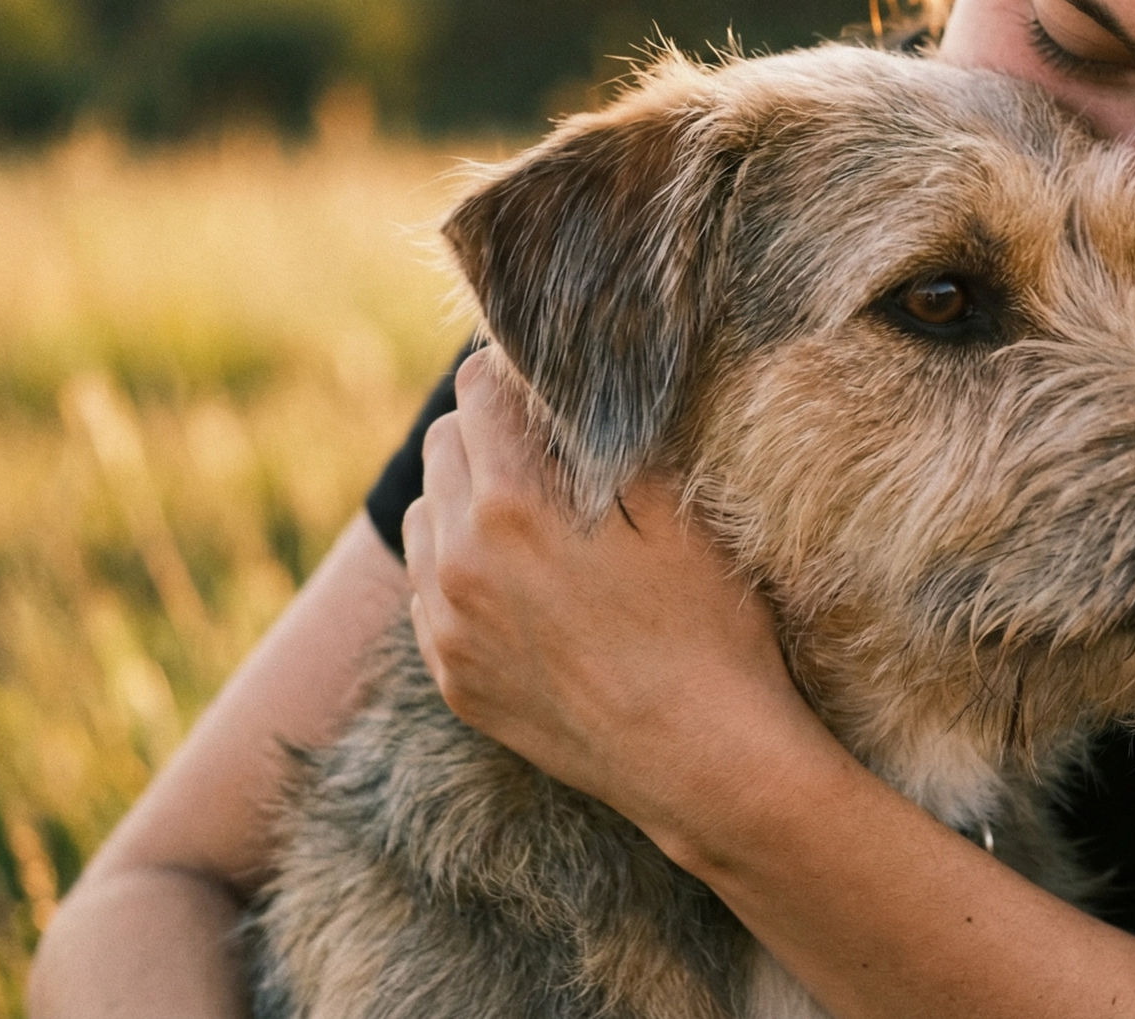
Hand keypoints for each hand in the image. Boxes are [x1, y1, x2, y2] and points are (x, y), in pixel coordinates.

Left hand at [400, 348, 820, 833]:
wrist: (705, 761)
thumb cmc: (708, 624)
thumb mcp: (673, 506)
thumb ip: (606, 433)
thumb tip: (568, 383)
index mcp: (511, 506)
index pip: (476, 391)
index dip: (513, 374)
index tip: (542, 382)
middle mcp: (459, 563)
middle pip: (442, 447)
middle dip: (487, 432)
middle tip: (546, 445)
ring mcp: (447, 629)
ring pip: (425, 520)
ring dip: (465, 501)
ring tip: (535, 519)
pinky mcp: (454, 679)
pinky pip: (430, 596)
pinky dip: (464, 572)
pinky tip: (526, 587)